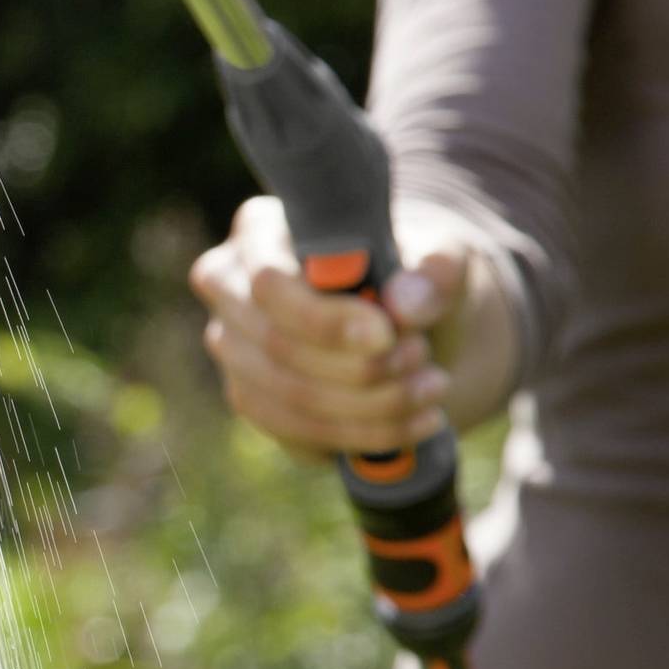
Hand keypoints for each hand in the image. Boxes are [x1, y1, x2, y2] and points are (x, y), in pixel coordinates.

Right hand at [189, 195, 483, 457]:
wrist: (410, 321)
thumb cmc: (411, 273)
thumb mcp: (439, 256)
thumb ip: (433, 273)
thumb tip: (404, 305)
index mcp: (260, 233)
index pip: (268, 284)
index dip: (325, 319)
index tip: (389, 336)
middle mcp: (230, 290)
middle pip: (274, 346)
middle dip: (359, 367)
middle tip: (425, 362)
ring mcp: (234, 350)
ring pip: (287, 398)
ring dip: (369, 406)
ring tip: (433, 390)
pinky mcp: (253, 400)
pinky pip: (298, 433)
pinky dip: (364, 434)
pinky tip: (417, 421)